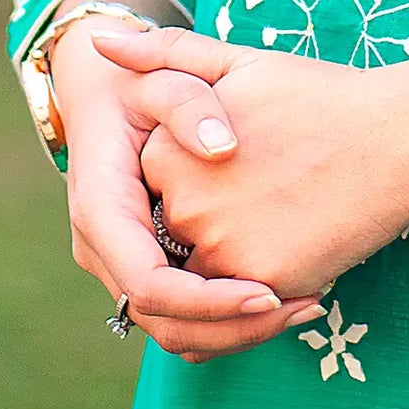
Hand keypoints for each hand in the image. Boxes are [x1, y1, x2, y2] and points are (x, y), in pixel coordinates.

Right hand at [48, 23, 321, 362]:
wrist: (104, 91)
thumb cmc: (136, 80)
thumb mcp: (160, 75)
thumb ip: (188, 103)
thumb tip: (222, 149)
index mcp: (101, 210)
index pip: (149, 285)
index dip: (208, 301)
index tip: (268, 293)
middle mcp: (104, 251)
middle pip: (167, 323)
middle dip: (236, 327)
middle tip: (307, 306)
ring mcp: (123, 265)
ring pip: (177, 331)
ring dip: (240, 332)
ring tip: (308, 305)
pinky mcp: (147, 266)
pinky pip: (185, 315)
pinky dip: (231, 320)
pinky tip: (286, 295)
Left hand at [95, 27, 408, 303]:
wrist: (402, 137)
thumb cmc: (325, 99)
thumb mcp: (242, 65)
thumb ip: (166, 56)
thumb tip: (99, 42)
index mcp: (165, 153)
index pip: (157, 198)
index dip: (205, 195)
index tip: (250, 176)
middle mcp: (180, 204)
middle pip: (178, 245)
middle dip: (216, 241)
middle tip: (275, 206)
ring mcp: (218, 248)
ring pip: (200, 290)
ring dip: (229, 285)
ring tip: (285, 245)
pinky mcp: (258, 285)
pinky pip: (238, 316)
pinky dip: (261, 305)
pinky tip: (303, 266)